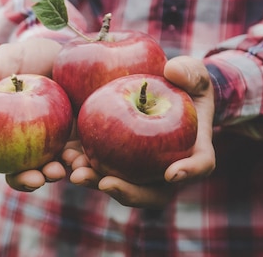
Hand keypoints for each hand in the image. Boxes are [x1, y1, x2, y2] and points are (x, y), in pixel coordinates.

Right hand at [0, 37, 70, 190]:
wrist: (73, 56)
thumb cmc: (35, 56)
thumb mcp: (14, 57)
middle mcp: (18, 145)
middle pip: (12, 171)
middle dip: (20, 180)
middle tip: (31, 178)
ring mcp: (46, 149)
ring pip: (43, 173)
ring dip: (47, 177)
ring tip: (55, 172)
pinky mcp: (74, 147)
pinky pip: (73, 164)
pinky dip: (76, 169)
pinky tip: (81, 167)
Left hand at [67, 56, 215, 207]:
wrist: (162, 94)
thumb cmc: (184, 85)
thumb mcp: (192, 74)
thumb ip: (190, 71)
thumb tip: (172, 70)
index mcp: (194, 151)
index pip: (198, 166)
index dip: (188, 172)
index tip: (171, 173)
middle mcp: (166, 171)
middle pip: (151, 193)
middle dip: (128, 192)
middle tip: (105, 183)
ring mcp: (139, 171)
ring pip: (120, 186)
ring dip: (97, 182)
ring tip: (77, 173)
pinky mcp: (115, 162)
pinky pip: (99, 169)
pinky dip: (82, 165)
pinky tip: (64, 157)